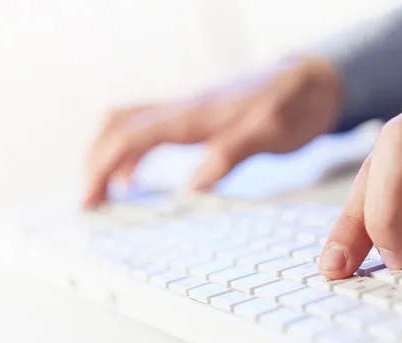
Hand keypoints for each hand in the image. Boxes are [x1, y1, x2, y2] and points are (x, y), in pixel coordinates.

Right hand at [83, 57, 341, 207]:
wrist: (312, 81)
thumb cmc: (294, 105)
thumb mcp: (269, 132)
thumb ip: (231, 154)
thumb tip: (193, 189)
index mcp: (195, 115)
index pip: (131, 137)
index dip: (103, 169)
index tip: (89, 202)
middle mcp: (185, 109)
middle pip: (118, 127)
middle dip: (95, 163)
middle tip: (89, 202)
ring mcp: (188, 111)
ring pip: (129, 125)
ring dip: (109, 156)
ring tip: (103, 192)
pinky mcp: (197, 118)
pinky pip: (149, 130)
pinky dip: (131, 155)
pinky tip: (136, 177)